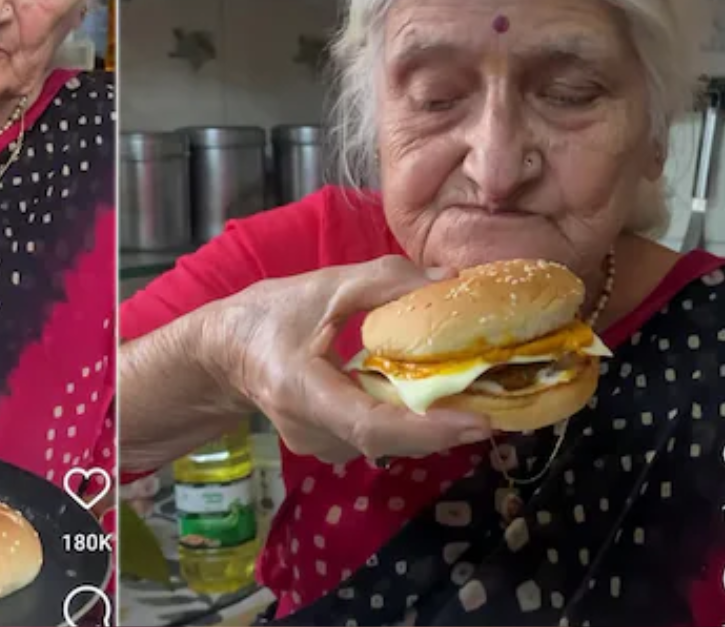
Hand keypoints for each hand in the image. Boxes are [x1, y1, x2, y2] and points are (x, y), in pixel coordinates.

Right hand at [208, 256, 491, 465]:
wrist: (221, 354)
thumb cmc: (265, 316)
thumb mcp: (322, 286)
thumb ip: (384, 280)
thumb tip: (450, 282)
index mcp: (303, 391)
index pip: (370, 423)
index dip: (427, 428)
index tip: (479, 421)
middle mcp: (312, 431)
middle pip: (389, 439)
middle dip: (446, 428)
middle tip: (503, 406)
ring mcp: (319, 445)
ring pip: (387, 442)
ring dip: (431, 425)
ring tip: (481, 400)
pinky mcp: (329, 445)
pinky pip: (378, 437)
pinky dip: (411, 422)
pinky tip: (438, 400)